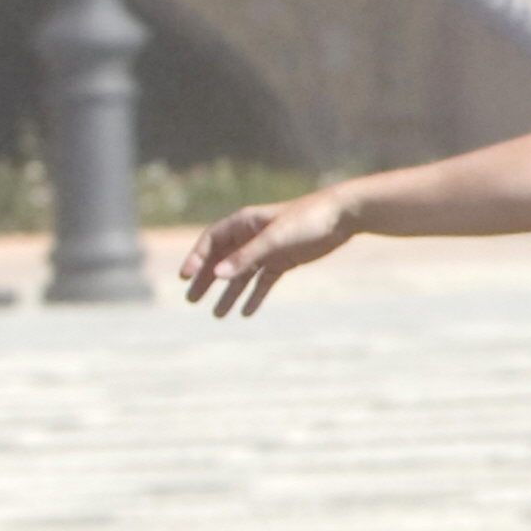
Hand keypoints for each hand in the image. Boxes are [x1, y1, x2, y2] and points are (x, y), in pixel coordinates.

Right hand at [178, 191, 353, 317]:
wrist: (344, 216)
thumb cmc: (307, 220)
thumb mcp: (274, 239)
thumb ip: (246, 257)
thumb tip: (216, 275)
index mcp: (244, 223)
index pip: (211, 241)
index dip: (196, 258)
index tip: (186, 277)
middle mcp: (252, 236)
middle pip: (222, 260)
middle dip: (207, 280)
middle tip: (192, 300)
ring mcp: (268, 249)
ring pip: (242, 274)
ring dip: (230, 293)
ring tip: (217, 315)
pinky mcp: (285, 260)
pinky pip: (264, 280)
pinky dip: (255, 296)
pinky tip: (246, 313)